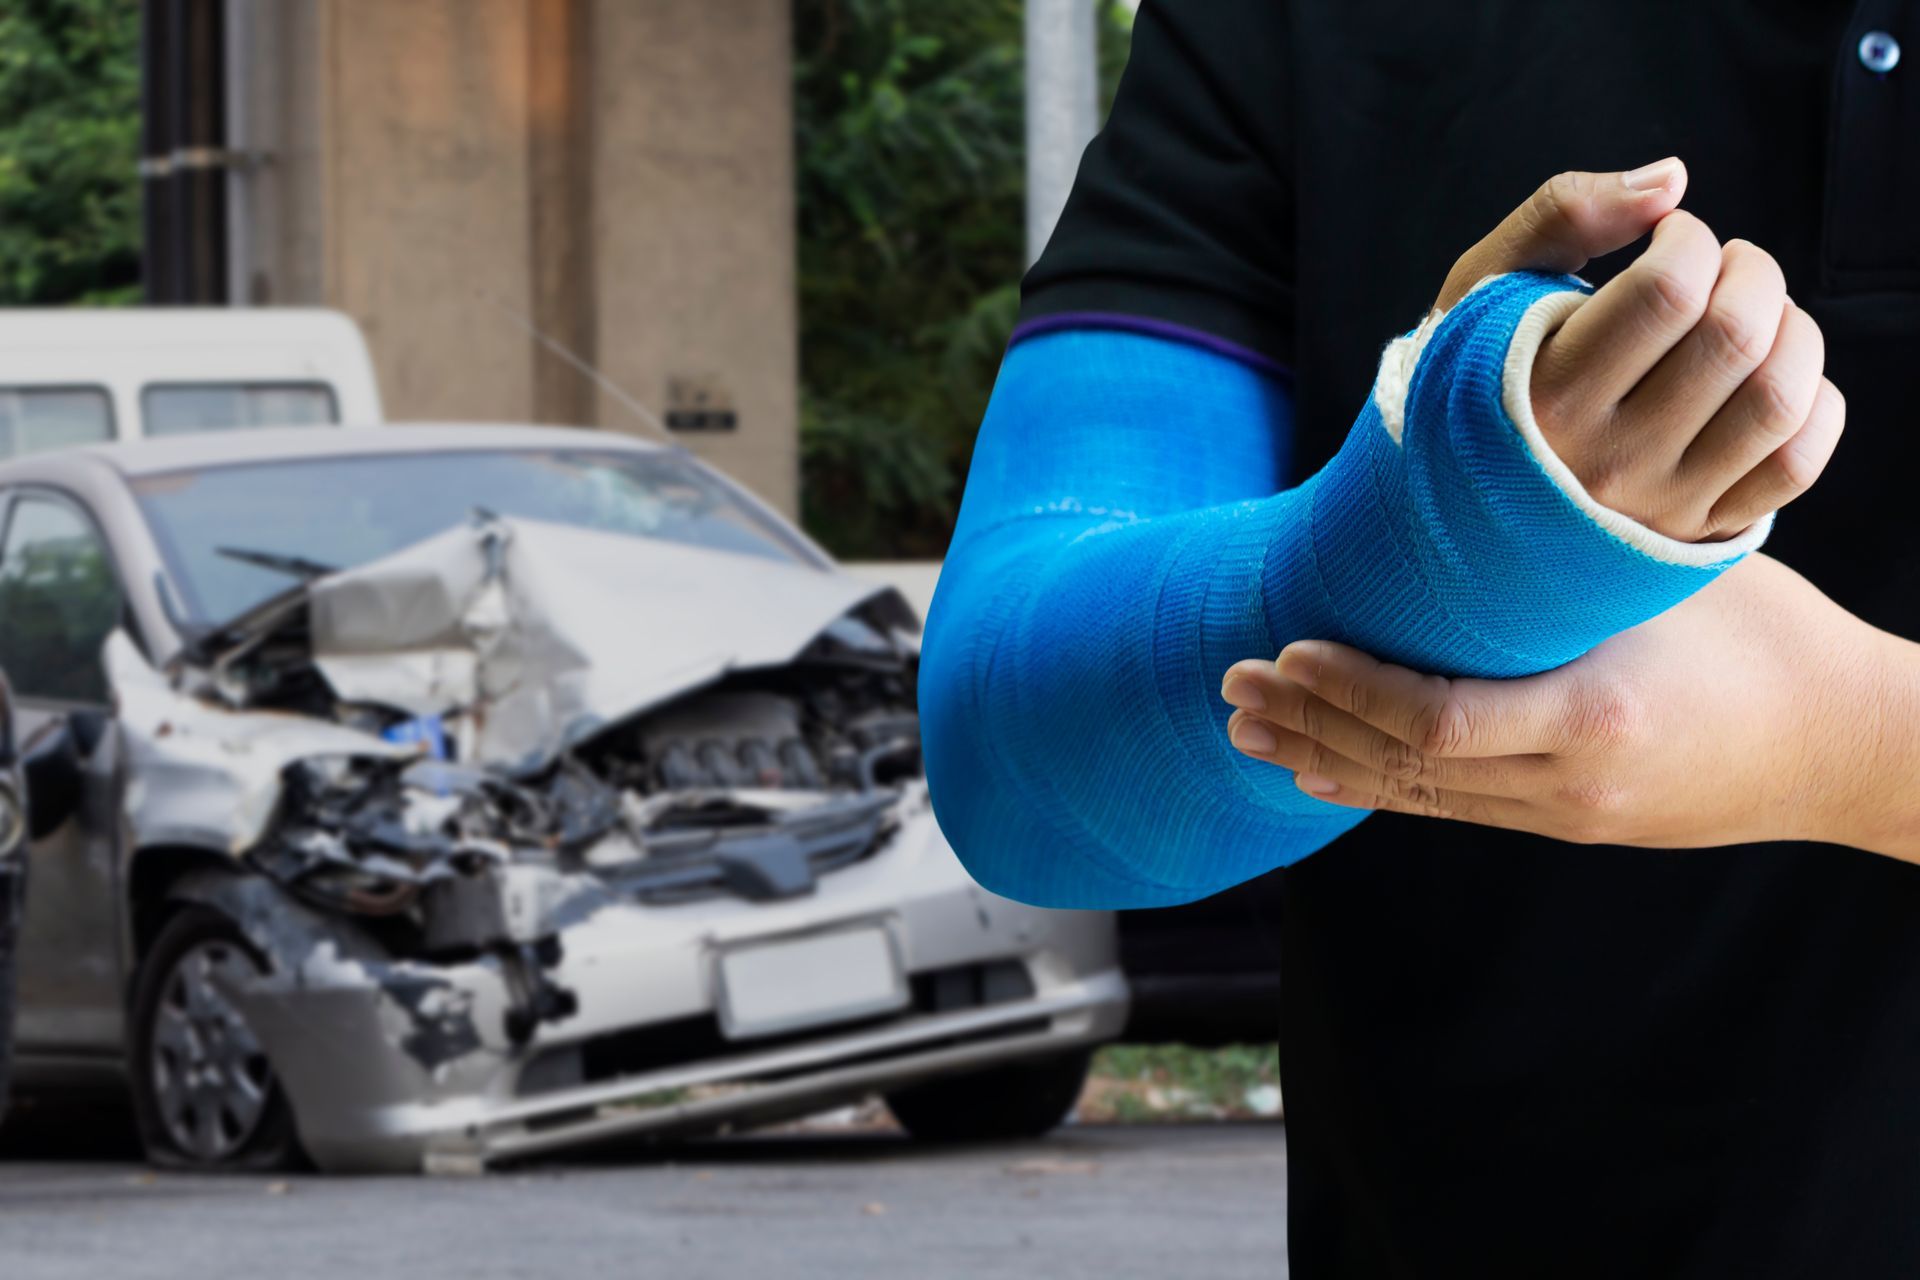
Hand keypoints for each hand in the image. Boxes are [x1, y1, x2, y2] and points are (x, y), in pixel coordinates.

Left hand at [1218, 556, 1906, 852]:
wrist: (1847, 748)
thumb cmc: (1767, 639)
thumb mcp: (1662, 585)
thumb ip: (1560, 573)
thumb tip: (1455, 518)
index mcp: (1591, 720)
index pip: (1433, 720)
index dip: (1348, 690)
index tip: (1286, 649)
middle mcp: (1564, 786)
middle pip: (1403, 767)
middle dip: (1308, 724)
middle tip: (1230, 686)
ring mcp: (1563, 817)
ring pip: (1417, 796)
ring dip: (1325, 759)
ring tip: (1249, 731)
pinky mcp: (1567, 825)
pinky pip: (1453, 808)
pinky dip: (1380, 786)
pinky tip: (1323, 776)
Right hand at [1435, 159, 1843, 541]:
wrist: (1458, 508)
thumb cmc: (1478, 380)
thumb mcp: (1485, 289)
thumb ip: (1562, 215)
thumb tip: (1674, 178)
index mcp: (1545, 394)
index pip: (1669, 288)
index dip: (1690, 237)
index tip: (1669, 238)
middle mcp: (1606, 459)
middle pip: (1734, 336)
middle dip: (1751, 272)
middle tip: (1723, 268)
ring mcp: (1659, 504)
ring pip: (1778, 398)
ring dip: (1792, 332)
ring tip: (1754, 319)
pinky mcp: (1699, 531)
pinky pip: (1798, 465)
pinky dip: (1815, 404)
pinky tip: (1773, 378)